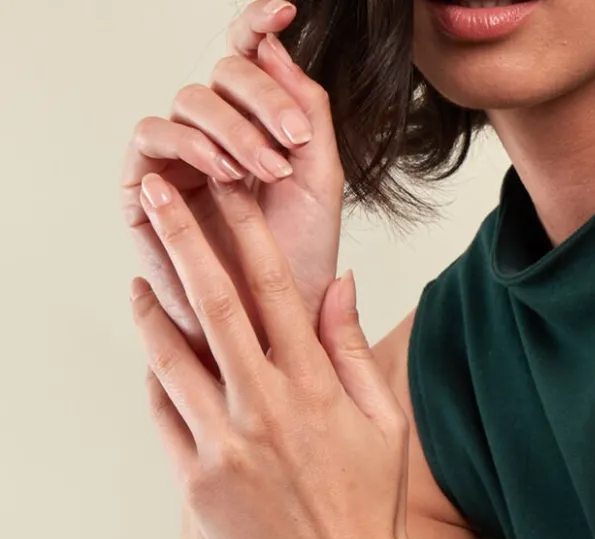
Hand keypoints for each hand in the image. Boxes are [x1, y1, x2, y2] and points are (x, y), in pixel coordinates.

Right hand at [119, 0, 342, 374]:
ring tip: (266, 171)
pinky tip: (223, 172)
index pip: (247, 59)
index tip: (286, 11)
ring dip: (231, 128)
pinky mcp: (145, 184)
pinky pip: (153, 137)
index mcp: (255, 125)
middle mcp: (213, 133)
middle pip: (219, 75)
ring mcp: (177, 156)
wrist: (276, 322)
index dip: (257, 26)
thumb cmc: (298, 258)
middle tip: (293, 141)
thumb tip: (274, 44)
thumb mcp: (319, 178)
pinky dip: (190, 145)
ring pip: (188, 101)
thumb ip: (306, 110)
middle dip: (261, 100)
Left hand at [129, 173, 415, 538]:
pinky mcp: (196, 482)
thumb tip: (338, 282)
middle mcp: (265, 407)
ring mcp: (225, 445)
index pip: (276, 290)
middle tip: (156, 193)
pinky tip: (154, 356)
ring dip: (151, 306)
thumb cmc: (370, 507)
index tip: (231, 190)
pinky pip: (164, 414)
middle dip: (182, 238)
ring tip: (137, 274)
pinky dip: (156, 377)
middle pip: (214, 304)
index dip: (250, 232)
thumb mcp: (383, 423)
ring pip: (172, 355)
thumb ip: (353, 349)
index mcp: (316, 387)